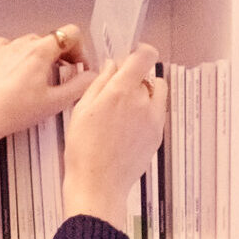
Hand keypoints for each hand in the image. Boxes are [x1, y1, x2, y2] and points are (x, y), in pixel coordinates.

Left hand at [0, 25, 96, 156]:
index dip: (80, 49)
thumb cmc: (16, 111)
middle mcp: (23, 43)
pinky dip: (18, 56)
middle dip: (61, 55)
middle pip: (51, 40)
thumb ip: (78, 86)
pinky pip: (10, 47)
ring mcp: (5, 47)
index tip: (77, 66)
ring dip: (39, 56)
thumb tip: (92, 76)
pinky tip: (17, 72)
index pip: (71, 33)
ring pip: (31, 44)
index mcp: (41, 50)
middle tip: (61, 75)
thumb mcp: (54, 102)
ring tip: (38, 78)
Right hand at [62, 43, 166, 231]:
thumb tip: (111, 66)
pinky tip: (126, 130)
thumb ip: (98, 83)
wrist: (97, 186)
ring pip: (156, 93)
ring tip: (124, 112)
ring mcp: (153, 118)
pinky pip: (156, 113)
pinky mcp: (157, 134)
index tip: (131, 58)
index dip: (139, 52)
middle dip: (133, 80)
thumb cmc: (83, 152)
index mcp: (120, 91)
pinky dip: (146, 113)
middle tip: (114, 95)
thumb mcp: (80, 112)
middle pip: (146, 76)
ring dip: (144, 94)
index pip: (145, 56)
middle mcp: (142, 101)